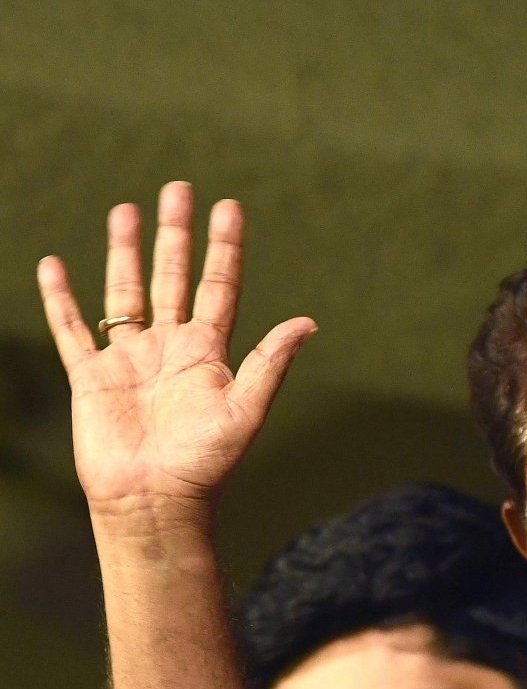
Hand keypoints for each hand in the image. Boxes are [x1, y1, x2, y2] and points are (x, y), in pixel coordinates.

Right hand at [38, 182, 314, 518]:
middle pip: (172, 277)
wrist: (155, 501)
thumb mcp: (246, 410)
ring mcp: (129, 360)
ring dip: (125, 252)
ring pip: (125, 292)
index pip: (218, 286)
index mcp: (209, 353)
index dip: (224, 248)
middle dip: (175, 234)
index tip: (228, 207)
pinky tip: (55, 265)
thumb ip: (270, 362)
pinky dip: (61, 299)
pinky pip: (73, 330)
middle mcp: (170, 348)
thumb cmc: (205, 464)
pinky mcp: (92, 377)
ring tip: (126, 210)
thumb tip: (308, 322)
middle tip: (177, 188)